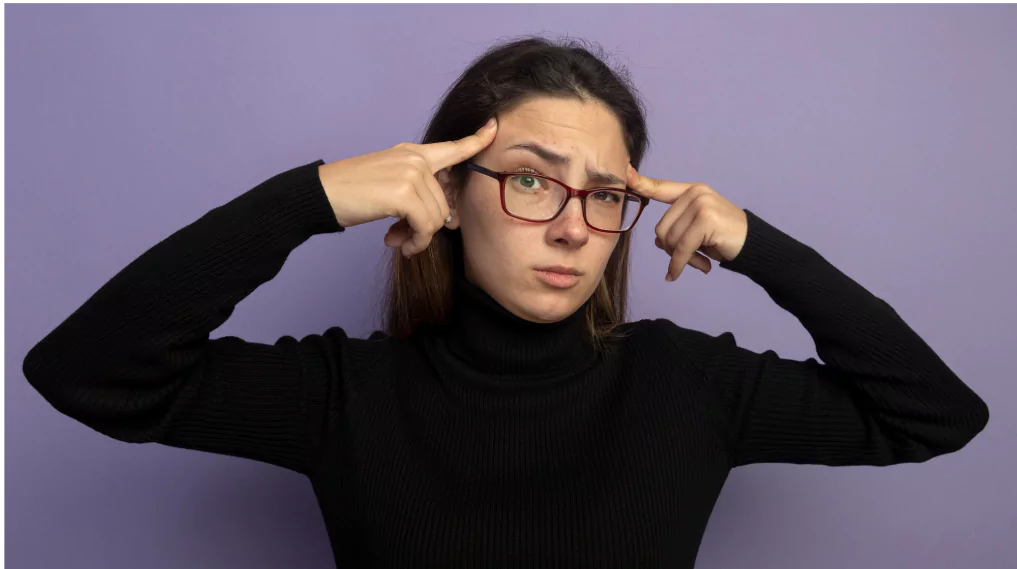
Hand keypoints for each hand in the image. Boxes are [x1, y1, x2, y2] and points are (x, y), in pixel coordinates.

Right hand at [318, 118, 498, 256]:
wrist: (321, 193)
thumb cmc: (350, 193)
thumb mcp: (387, 185)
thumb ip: (415, 194)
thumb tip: (441, 222)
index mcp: (412, 153)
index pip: (451, 147)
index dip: (476, 140)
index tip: (494, 128)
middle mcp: (415, 159)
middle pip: (444, 202)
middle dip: (427, 226)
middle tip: (406, 238)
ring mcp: (411, 173)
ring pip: (436, 217)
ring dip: (420, 237)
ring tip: (400, 242)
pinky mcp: (404, 192)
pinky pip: (425, 226)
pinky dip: (416, 241)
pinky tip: (400, 243)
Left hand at [626, 165, 747, 280]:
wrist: (753, 244)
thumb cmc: (722, 237)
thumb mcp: (696, 228)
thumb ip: (676, 227)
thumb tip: (658, 241)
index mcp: (691, 191)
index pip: (661, 187)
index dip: (641, 183)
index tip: (626, 173)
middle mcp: (696, 193)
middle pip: (661, 228)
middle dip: (672, 249)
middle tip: (691, 258)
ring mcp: (701, 204)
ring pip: (670, 240)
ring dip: (681, 259)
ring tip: (699, 261)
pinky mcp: (706, 220)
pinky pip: (681, 250)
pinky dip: (679, 265)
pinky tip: (676, 274)